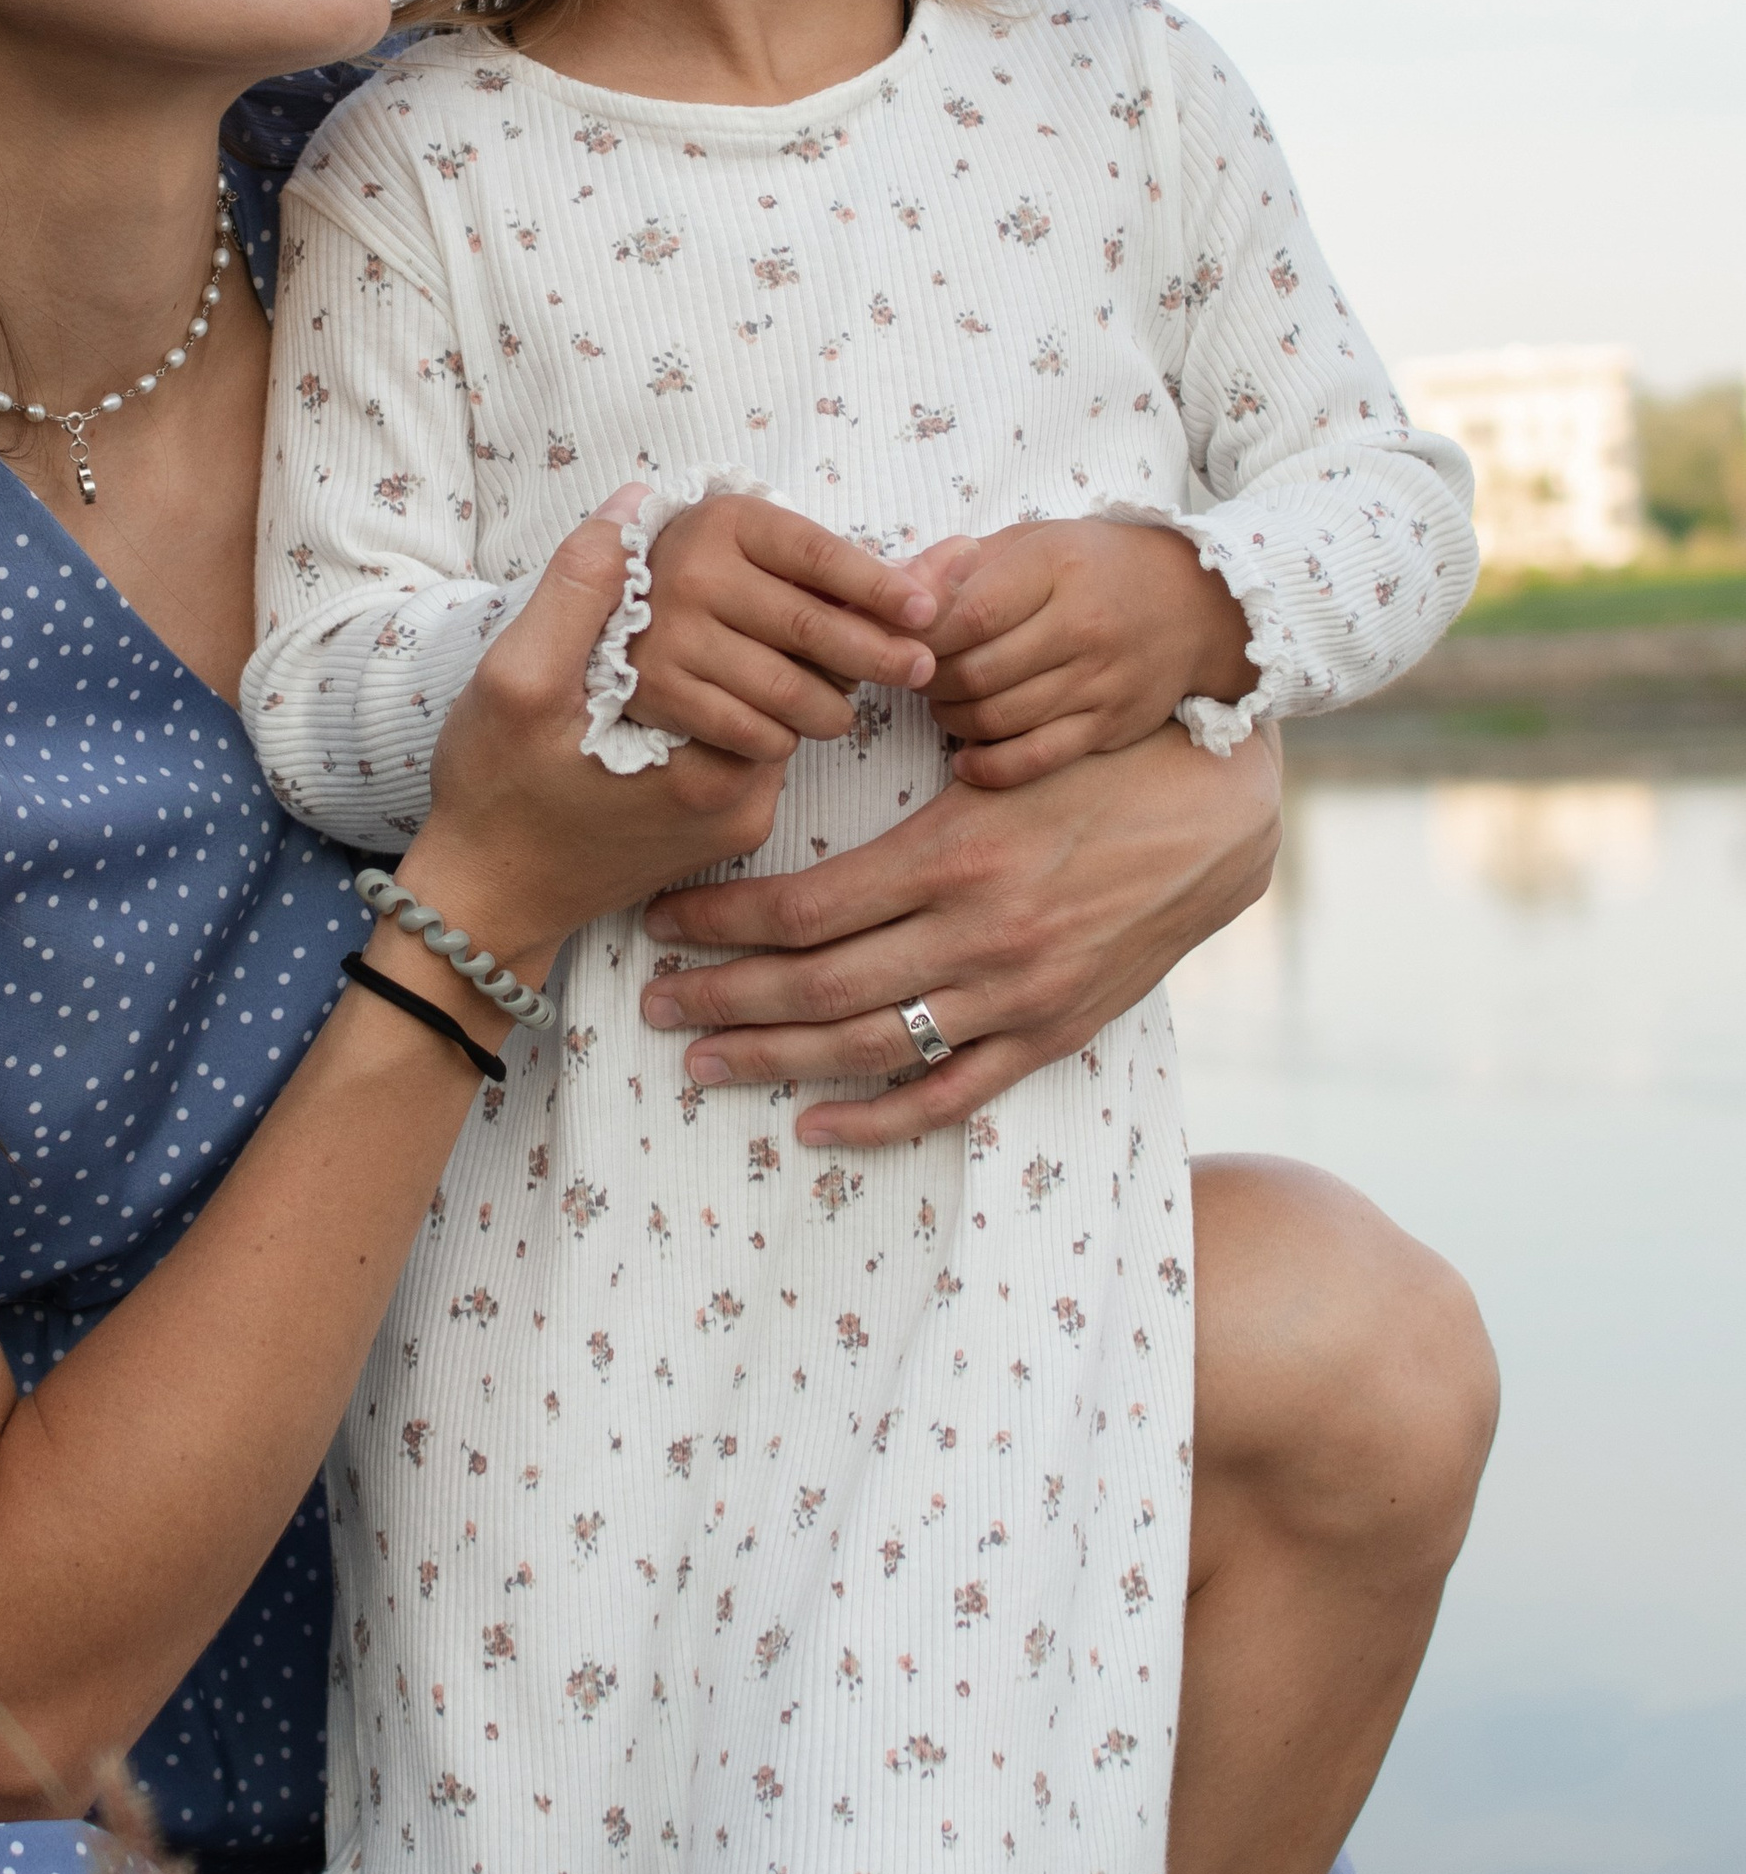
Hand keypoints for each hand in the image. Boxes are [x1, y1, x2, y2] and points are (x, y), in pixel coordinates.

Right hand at [412, 502, 790, 972]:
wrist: (489, 898)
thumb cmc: (496, 791)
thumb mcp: (516, 680)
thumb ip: (578, 590)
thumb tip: (632, 504)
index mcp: (706, 759)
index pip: (800, 653)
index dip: (813, 593)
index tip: (805, 557)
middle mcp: (742, 797)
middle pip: (812, 685)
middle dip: (815, 628)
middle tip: (796, 572)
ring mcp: (740, 821)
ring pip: (790, 716)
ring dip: (781, 666)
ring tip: (757, 615)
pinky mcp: (730, 837)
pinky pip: (761, 748)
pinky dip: (751, 707)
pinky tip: (712, 673)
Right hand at [624, 496, 967, 759]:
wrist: (611, 614)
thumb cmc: (725, 581)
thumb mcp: (777, 555)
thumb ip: (869, 567)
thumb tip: (969, 557)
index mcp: (729, 523)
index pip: (821, 557)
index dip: (882, 588)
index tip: (928, 614)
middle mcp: (694, 573)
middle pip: (812, 626)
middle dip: (880, 656)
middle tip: (921, 670)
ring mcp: (672, 636)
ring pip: (788, 690)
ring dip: (835, 709)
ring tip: (846, 710)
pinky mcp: (659, 692)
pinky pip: (751, 732)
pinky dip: (785, 739)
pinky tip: (789, 728)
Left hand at [635, 720, 1280, 1144]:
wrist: (1220, 812)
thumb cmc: (1096, 759)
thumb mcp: (994, 749)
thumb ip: (903, 766)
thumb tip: (788, 752)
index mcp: (951, 854)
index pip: (802, 908)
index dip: (720, 921)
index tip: (661, 917)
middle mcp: (976, 935)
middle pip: (815, 985)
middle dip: (721, 998)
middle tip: (653, 1004)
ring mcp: (1014, 994)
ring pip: (869, 1045)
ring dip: (774, 1060)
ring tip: (700, 1062)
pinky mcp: (1052, 1032)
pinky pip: (951, 1092)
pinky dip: (880, 1118)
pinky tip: (814, 1125)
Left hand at [926, 518, 1253, 787]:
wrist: (1196, 603)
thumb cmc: (1094, 566)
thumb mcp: (1032, 542)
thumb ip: (960, 566)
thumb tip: (892, 594)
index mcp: (1057, 569)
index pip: (968, 615)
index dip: (920, 636)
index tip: (903, 639)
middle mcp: (1083, 626)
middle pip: (976, 672)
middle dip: (928, 680)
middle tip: (916, 673)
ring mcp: (1100, 681)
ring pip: (998, 719)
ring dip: (950, 718)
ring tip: (941, 701)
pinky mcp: (1110, 726)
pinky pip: (1036, 759)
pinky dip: (988, 768)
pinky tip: (965, 758)